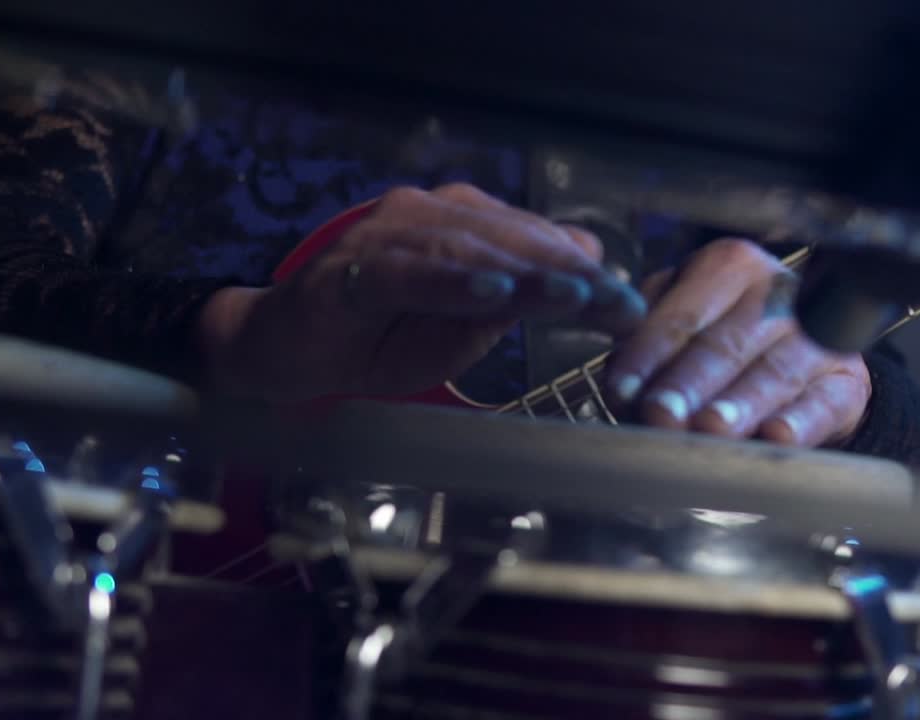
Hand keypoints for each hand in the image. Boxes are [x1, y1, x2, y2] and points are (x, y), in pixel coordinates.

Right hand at [198, 183, 645, 401]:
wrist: (287, 352)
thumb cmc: (380, 338)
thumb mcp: (465, 328)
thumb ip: (519, 298)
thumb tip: (587, 269)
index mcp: (463, 228)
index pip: (536, 247)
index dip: (587, 276)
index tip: (632, 308)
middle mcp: (430, 217)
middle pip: (512, 243)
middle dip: (572, 276)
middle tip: (620, 305)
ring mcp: (389, 237)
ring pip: (470, 252)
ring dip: (526, 275)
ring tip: (574, 296)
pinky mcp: (352, 269)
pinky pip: (407, 273)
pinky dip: (450, 282)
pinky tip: (490, 295)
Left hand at [606, 238, 869, 447]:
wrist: (808, 357)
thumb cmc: (730, 336)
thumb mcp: (687, 318)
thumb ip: (649, 341)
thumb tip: (619, 379)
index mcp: (727, 268)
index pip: (679, 317)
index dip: (646, 356)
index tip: (621, 391)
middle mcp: (775, 294)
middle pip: (723, 346)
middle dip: (688, 384)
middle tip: (661, 414)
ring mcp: (816, 338)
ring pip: (772, 373)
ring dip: (740, 404)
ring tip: (712, 429)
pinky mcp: (847, 381)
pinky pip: (822, 402)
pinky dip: (801, 422)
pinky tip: (778, 437)